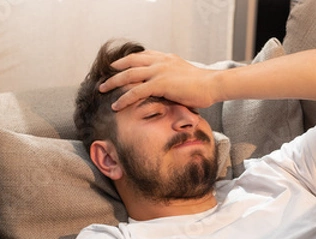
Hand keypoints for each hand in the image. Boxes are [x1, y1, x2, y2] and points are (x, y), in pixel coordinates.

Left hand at [99, 50, 217, 110]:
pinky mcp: (160, 84)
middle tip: (104, 77)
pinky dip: (124, 98)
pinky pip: (136, 91)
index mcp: (166, 58)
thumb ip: (173, 79)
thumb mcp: (184, 77)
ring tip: (102, 90)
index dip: (127, 61)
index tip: (116, 67)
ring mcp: (159, 71)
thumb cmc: (203, 85)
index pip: (141, 56)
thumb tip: (169, 90)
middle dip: (114, 70)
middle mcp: (160, 61)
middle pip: (130, 63)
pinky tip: (116, 105)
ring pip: (128, 75)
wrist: (213, 84)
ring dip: (113, 83)